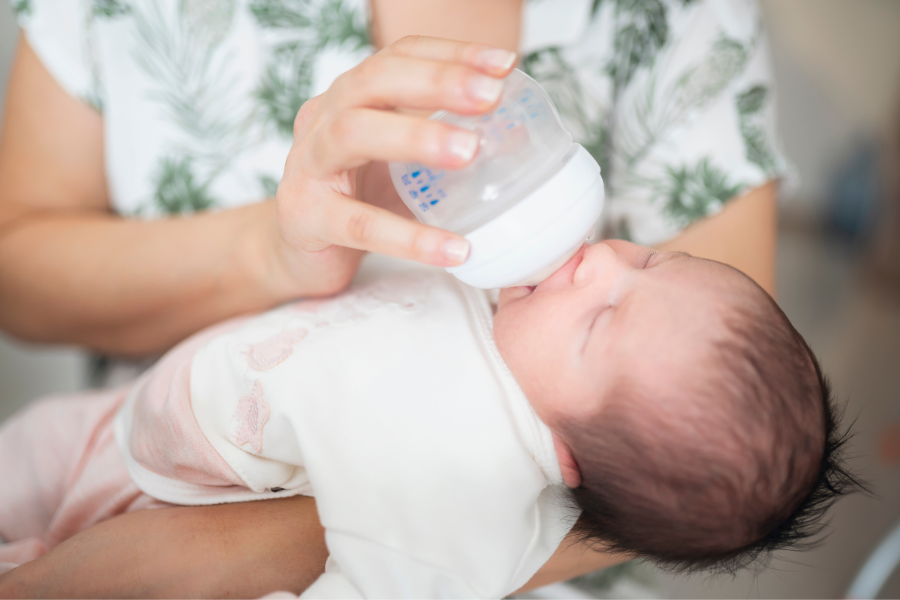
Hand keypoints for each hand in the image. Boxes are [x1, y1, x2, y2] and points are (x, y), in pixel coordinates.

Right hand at [269, 36, 515, 295]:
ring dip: (415, 136)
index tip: (504, 65)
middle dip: (436, 82)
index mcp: (350, 98)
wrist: (296, 253)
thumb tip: (519, 140)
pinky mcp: (306, 218)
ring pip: (352, 134)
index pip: (398, 57)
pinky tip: (452, 248)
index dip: (451, 54)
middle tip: (489, 97)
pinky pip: (359, 224)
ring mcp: (307, 166)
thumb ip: (443, 149)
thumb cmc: (353, 200)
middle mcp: (323, 119)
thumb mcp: (399, 165)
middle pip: (373, 81)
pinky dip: (408, 238)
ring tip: (470, 151)